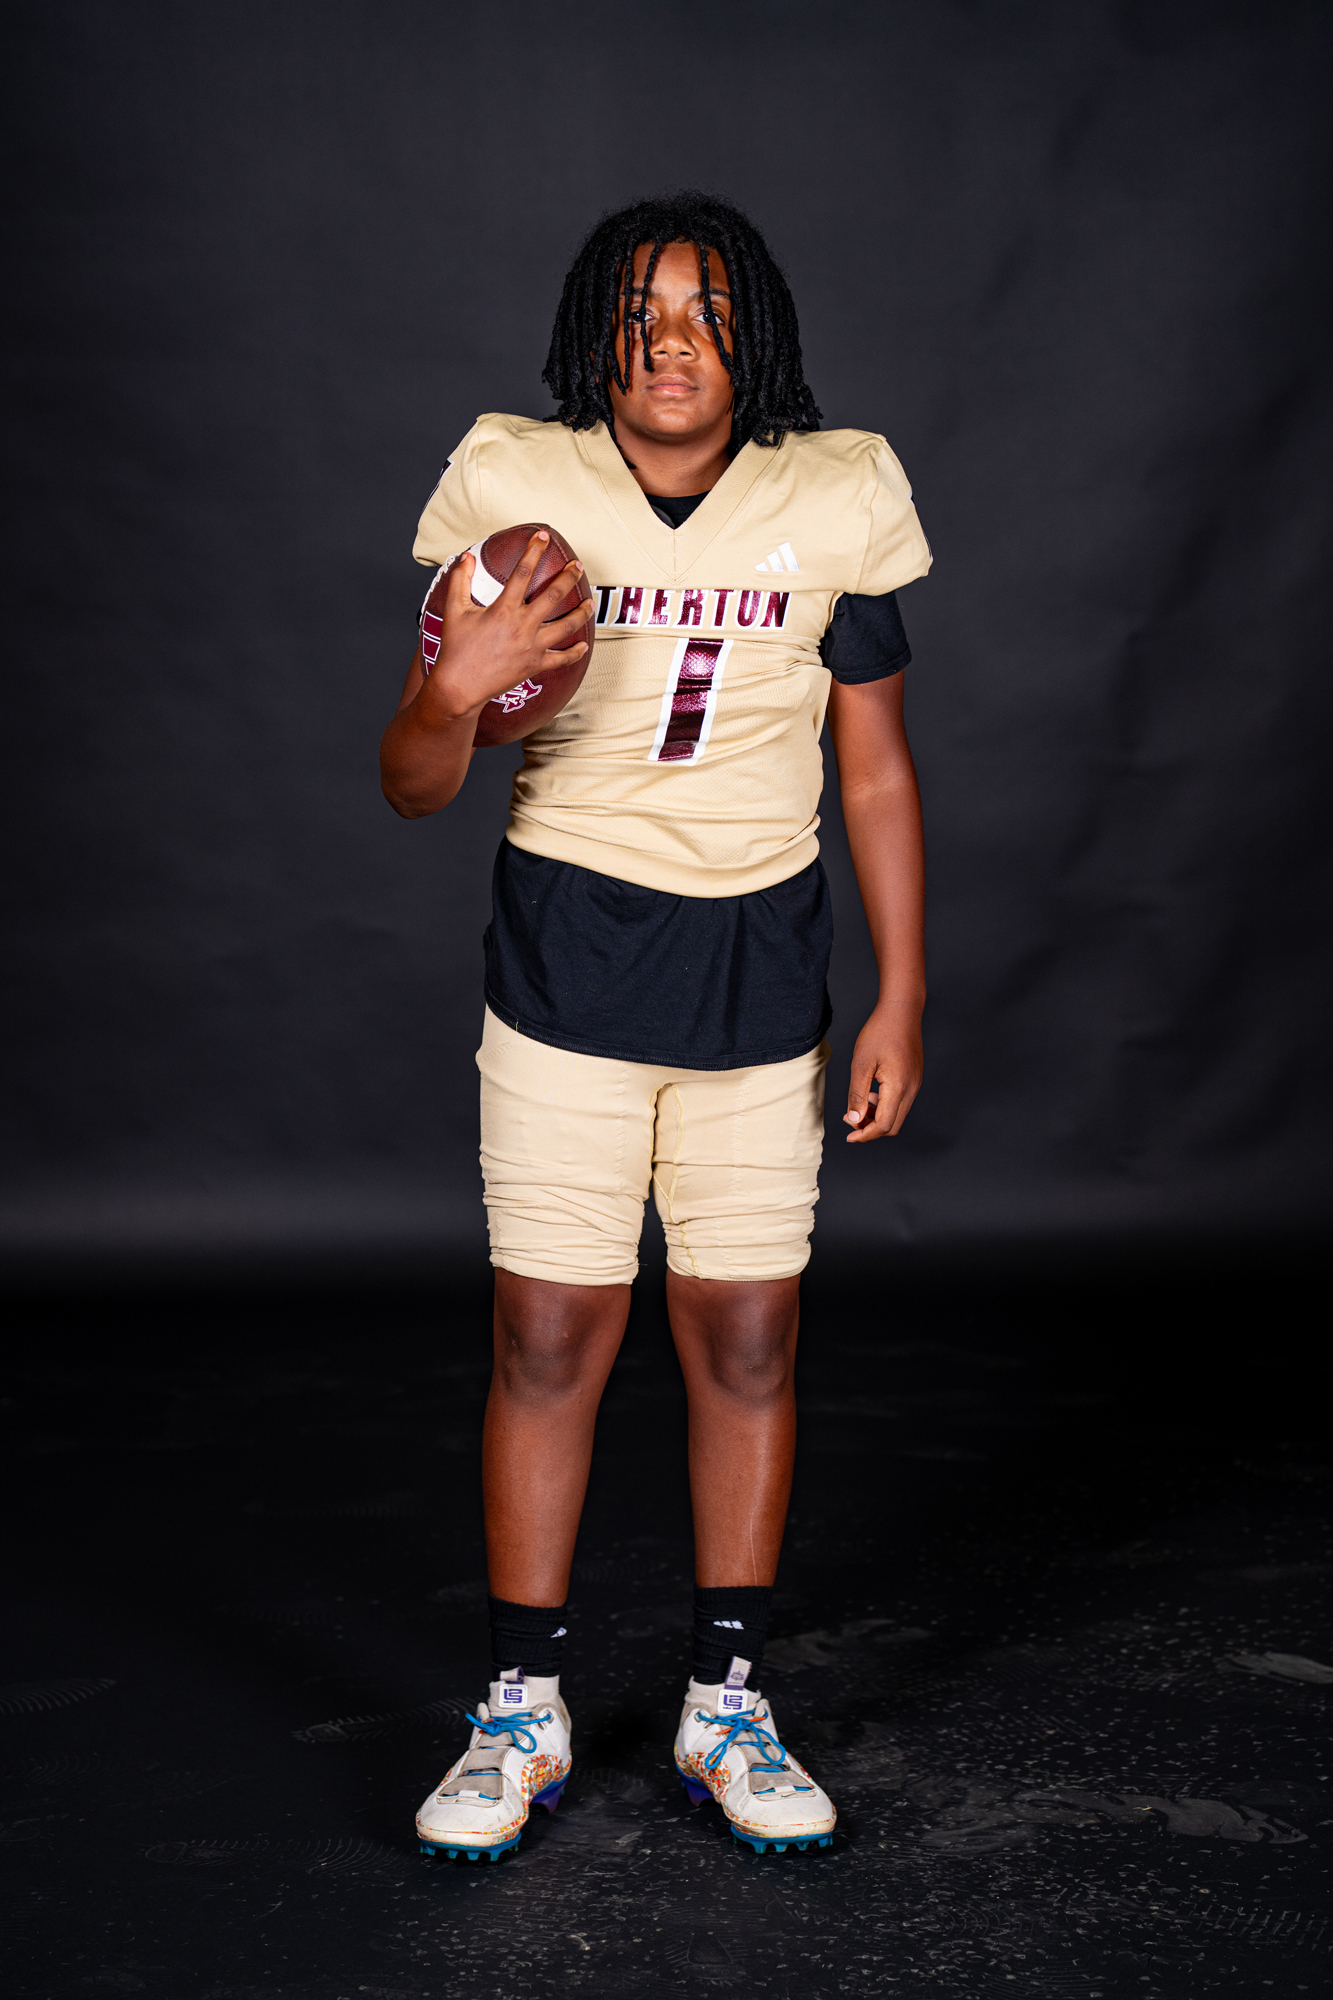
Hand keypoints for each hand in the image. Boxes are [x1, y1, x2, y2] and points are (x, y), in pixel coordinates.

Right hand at [420, 532, 592, 722]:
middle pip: (554, 595)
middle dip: (569, 576)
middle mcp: (523, 626)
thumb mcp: (455, 610)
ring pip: (566, 626)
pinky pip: (562, 659)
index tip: (543, 536)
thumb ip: (460, 579)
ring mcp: (532, 647)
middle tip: (577, 565)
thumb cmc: (455, 648)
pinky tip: (584, 644)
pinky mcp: (535, 665)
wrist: (459, 687)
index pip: (523, 572)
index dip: (534, 550)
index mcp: (504, 609)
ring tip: (590, 601)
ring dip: (581, 612)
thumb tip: (466, 556)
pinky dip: (575, 652)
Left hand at [843, 1001, 922, 1142]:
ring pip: (898, 1115)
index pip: (884, 1125)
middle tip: (851, 1120)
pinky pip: (901, 1102)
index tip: (849, 1136)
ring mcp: (915, 1084)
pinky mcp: (914, 1078)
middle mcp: (911, 1089)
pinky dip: (885, 1106)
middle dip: (871, 1129)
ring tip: (858, 1107)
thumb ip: (857, 1094)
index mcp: (898, 1087)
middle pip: (893, 1126)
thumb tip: (855, 1119)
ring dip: (878, 1118)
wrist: (902, 1011)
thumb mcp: (861, 1064)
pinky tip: (872, 1094)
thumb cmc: (880, 1032)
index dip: (865, 1135)